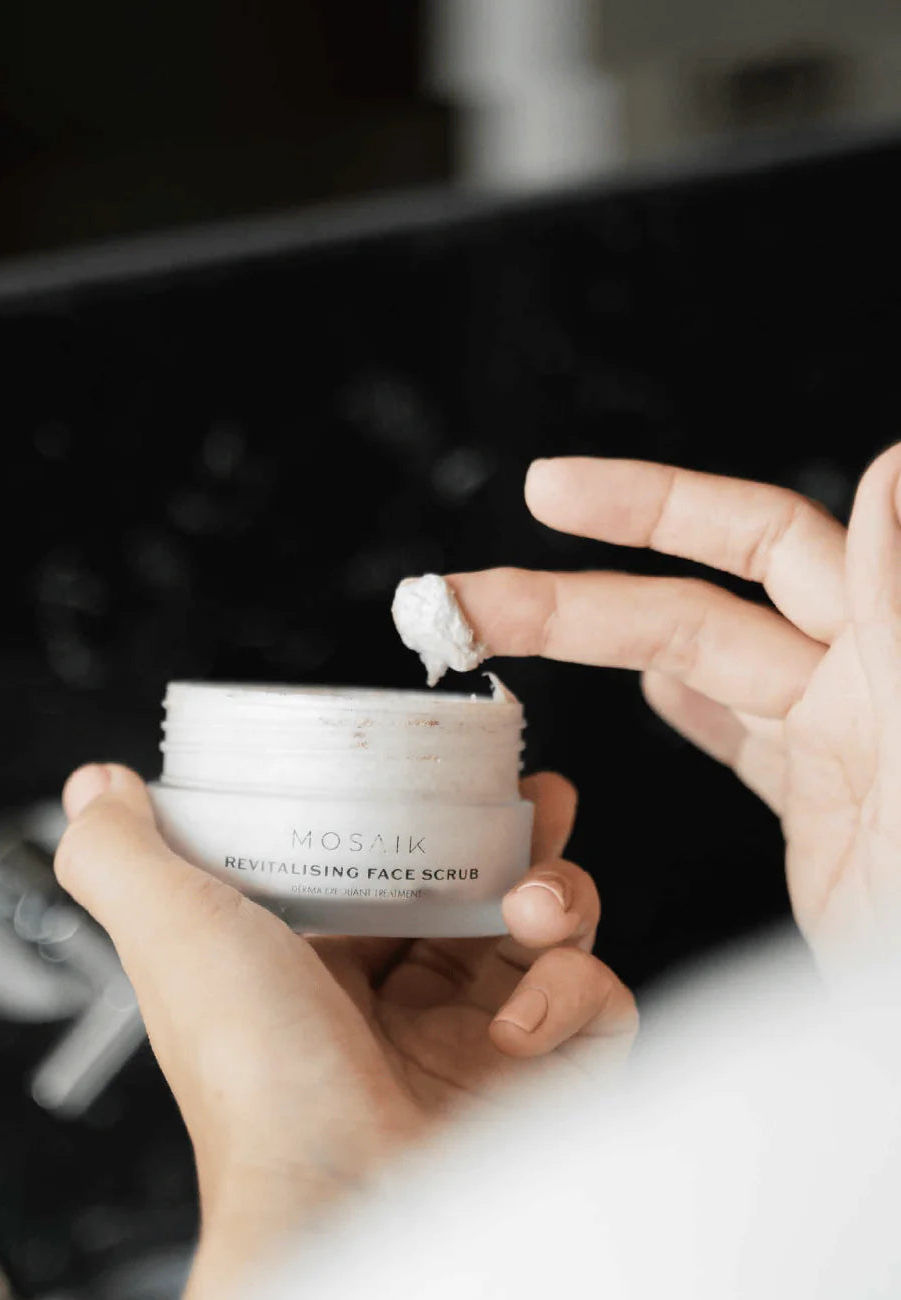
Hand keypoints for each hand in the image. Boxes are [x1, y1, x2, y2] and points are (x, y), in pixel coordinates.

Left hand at [54, 762, 635, 1299]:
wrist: (338, 1206)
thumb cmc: (256, 1081)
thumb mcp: (169, 936)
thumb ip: (120, 857)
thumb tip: (96, 789)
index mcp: (317, 966)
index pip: (381, 868)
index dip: (418, 813)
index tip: (444, 766)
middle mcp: (397, 1006)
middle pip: (477, 894)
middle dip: (515, 838)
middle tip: (536, 803)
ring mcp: (474, 1048)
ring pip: (547, 938)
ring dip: (556, 898)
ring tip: (531, 907)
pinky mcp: (544, 1087)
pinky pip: (593, 1007)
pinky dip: (574, 992)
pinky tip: (521, 1017)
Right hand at [447, 445, 900, 961]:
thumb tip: (895, 465)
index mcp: (885, 656)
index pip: (762, 538)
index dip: (654, 506)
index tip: (549, 492)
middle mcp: (862, 684)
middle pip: (694, 609)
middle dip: (571, 597)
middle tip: (466, 595)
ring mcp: (840, 746)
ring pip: (700, 669)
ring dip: (599, 645)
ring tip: (503, 628)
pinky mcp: (824, 808)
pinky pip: (745, 735)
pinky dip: (691, 704)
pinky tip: (653, 686)